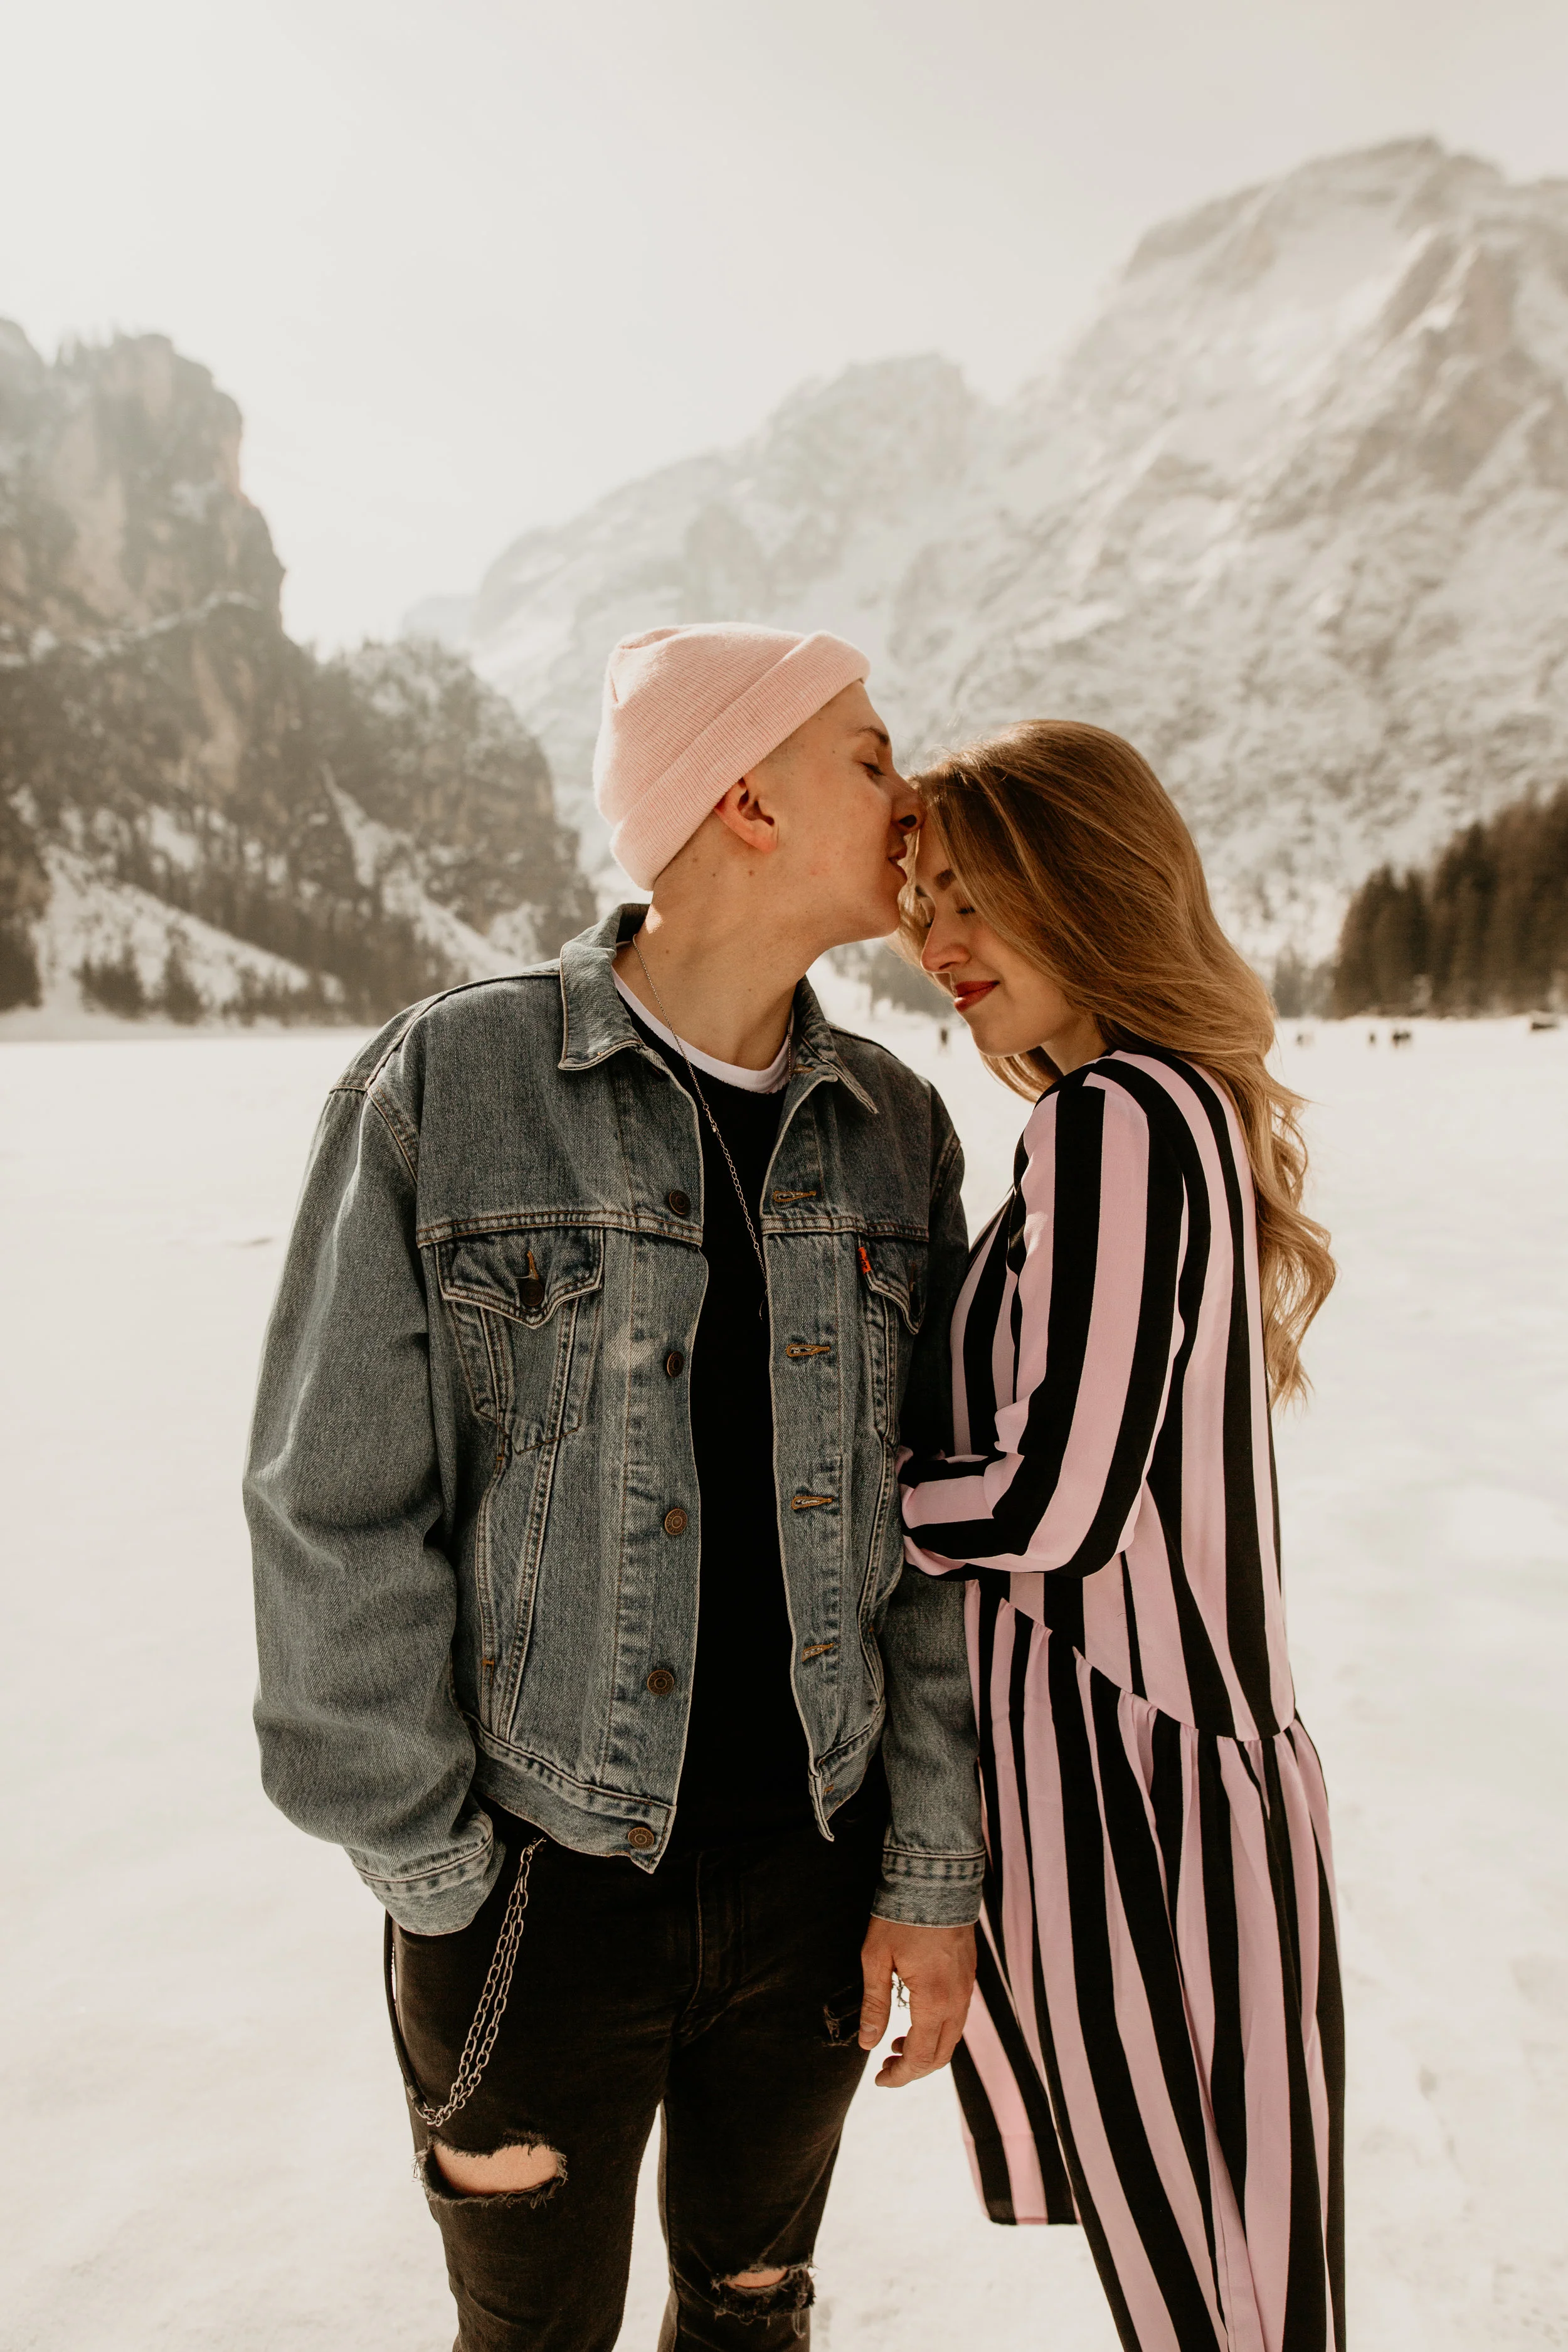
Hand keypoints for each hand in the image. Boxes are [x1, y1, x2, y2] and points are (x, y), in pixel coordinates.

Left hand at [857, 1916, 975, 2086]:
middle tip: (886, 2068)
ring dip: (927, 2050)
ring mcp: (966, 1988)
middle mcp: (957, 2000)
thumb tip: (867, 2044)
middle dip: (914, 2069)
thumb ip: (874, 2004)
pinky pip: (958, 2017)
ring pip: (952, 2037)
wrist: (936, 1879)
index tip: (879, 2080)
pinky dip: (938, 2030)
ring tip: (897, 2046)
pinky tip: (917, 2021)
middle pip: (941, 2055)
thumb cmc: (901, 1916)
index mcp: (934, 2002)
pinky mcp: (968, 1975)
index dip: (900, 2076)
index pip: (921, 2058)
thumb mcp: (876, 1959)